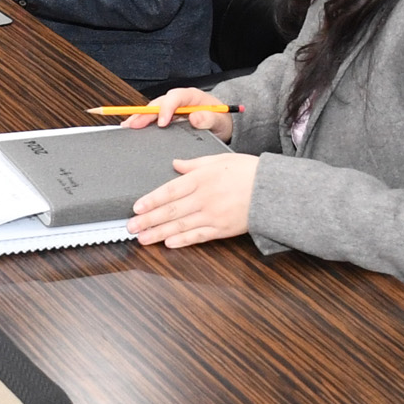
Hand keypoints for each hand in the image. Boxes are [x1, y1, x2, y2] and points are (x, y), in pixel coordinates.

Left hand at [127, 151, 257, 247]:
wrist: (272, 190)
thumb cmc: (247, 171)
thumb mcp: (218, 160)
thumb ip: (194, 164)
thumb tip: (175, 164)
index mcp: (201, 178)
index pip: (169, 190)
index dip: (151, 200)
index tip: (136, 208)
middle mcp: (204, 197)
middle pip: (170, 211)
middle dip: (148, 220)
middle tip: (131, 227)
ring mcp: (212, 215)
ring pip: (180, 226)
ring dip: (159, 233)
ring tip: (143, 238)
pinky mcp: (222, 229)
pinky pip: (198, 236)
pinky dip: (182, 240)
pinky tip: (168, 243)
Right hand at [133, 88, 235, 139]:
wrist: (220, 123)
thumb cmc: (220, 120)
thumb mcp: (220, 121)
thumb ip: (209, 119)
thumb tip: (195, 117)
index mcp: (192, 96)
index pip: (176, 98)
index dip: (167, 109)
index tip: (163, 123)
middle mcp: (178, 100)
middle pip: (159, 103)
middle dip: (146, 113)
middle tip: (134, 125)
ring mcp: (171, 108)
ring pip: (152, 109)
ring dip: (139, 117)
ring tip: (127, 126)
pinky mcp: (166, 116)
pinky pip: (152, 117)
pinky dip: (141, 121)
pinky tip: (132, 128)